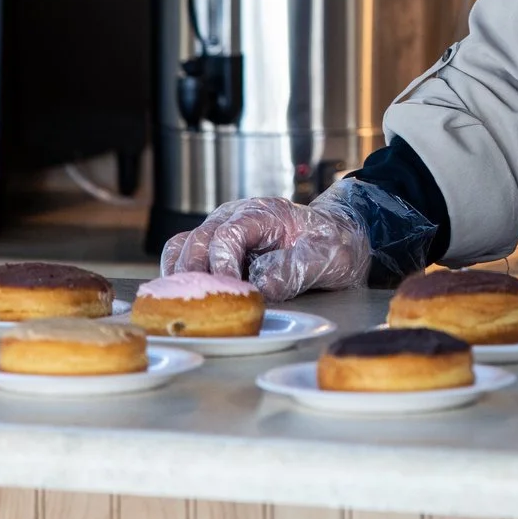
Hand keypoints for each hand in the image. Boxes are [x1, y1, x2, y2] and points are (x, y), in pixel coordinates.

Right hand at [159, 194, 369, 302]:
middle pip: (198, 239)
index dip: (221, 263)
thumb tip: (260, 285)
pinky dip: (178, 275)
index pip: (228, 234)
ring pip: (183, 246)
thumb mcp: (327, 257)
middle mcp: (236, 217)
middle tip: (202, 304)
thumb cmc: (333, 244)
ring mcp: (222, 231)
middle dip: (195, 273)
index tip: (227, 290)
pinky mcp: (216, 249)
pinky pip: (184, 256)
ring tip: (188, 304)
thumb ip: (295, 268)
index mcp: (264, 214)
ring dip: (180, 274)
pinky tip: (186, 298)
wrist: (338, 238)